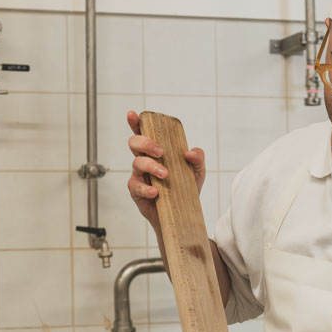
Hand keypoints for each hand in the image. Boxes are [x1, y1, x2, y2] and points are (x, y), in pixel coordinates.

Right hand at [126, 110, 205, 227]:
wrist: (183, 216)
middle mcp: (144, 161)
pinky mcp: (137, 192)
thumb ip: (198, 159)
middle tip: (161, 152)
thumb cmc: (186, 190)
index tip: (133, 114)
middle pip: (135, 144)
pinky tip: (156, 192)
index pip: (143, 134)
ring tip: (165, 175)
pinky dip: (146, 188)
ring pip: (137, 163)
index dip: (136, 123)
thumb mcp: (197, 173)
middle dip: (146, 143)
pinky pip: (136, 186)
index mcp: (156, 152)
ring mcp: (139, 176)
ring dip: (151, 166)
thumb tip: (191, 152)